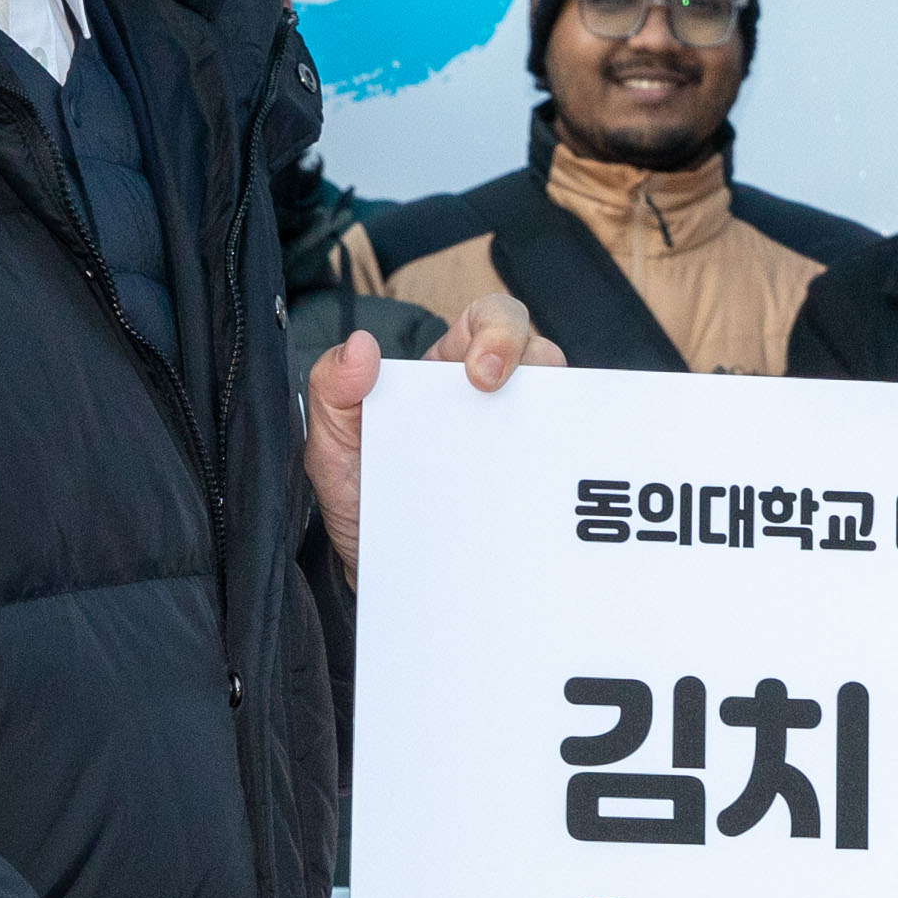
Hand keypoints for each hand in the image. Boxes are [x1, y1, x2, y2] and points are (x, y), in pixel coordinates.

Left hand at [307, 301, 553, 574]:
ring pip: (560, 407)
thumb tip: (360, 348)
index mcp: (443, 374)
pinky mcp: (533, 487)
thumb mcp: (332, 447)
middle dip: (531, 357)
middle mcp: (489, 400)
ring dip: (554, 415)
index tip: (479, 371)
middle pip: (537, 352)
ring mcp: (516, 443)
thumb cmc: (359, 502)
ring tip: (530, 447)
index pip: (486, 320)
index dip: (497, 329)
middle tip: (495, 394)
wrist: (377, 576)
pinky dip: (566, 471)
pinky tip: (548, 492)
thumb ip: (331, 393)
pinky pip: (564, 468)